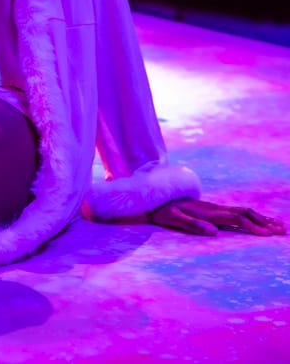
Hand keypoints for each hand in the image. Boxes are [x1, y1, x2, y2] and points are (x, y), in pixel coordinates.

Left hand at [147, 197, 285, 236]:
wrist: (155, 197)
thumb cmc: (163, 211)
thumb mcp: (173, 219)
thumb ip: (192, 225)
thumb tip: (214, 232)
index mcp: (209, 212)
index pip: (236, 219)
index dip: (252, 226)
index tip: (268, 234)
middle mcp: (215, 208)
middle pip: (246, 213)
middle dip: (265, 221)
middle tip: (283, 230)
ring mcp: (215, 208)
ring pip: (244, 212)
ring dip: (262, 218)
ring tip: (279, 225)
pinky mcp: (213, 211)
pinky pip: (237, 213)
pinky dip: (252, 217)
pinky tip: (258, 221)